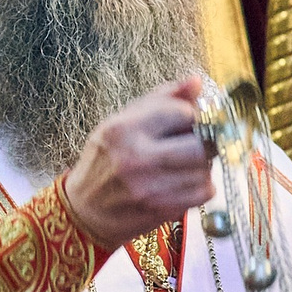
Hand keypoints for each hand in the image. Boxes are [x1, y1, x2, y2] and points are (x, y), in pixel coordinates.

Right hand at [60, 76, 217, 251]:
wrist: (85, 209)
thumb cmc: (105, 160)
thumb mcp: (122, 120)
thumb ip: (161, 99)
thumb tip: (196, 82)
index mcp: (124, 128)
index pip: (183, 112)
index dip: (190, 115)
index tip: (183, 122)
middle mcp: (137, 158)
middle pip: (202, 144)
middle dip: (204, 141)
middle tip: (194, 143)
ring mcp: (150, 187)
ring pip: (205, 169)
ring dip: (202, 165)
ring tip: (184, 164)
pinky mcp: (162, 209)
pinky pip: (203, 192)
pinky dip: (200, 186)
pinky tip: (183, 182)